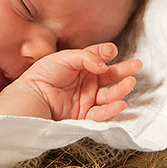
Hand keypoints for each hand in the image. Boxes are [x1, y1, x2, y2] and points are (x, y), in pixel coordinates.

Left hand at [0, 43, 141, 120]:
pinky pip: (101, 113)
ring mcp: (87, 100)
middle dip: (124, 71)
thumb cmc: (42, 75)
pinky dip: (111, 109)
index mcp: (81, 67)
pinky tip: (119, 103)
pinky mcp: (84, 116)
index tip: (113, 51)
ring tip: (129, 83)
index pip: (99, 59)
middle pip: (110, 77)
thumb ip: (85, 57)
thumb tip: (105, 64)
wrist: (29, 99)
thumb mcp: (62, 58)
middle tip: (137, 66)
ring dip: (120, 89)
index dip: (107, 54)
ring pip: (109, 95)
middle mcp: (86, 83)